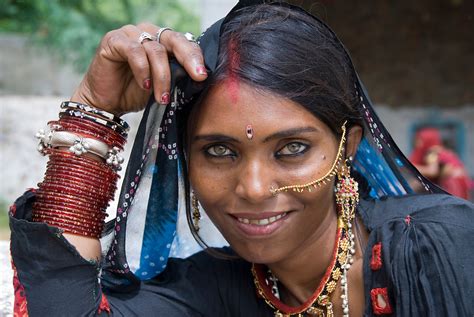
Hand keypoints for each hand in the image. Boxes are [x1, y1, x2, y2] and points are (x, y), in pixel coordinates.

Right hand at [71, 23, 206, 115]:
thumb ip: (178, 77)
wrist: (106, 103)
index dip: (195, 57)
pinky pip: (134, 51)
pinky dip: (143, 70)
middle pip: (174, 40)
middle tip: (197, 76)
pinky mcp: (114, 40)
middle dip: (188, 59)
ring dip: (162, 77)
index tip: (202, 77)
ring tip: (163, 98)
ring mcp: (131, 34)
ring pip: (156, 50)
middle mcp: (148, 33)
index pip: (185, 43)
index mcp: (163, 41)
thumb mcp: (163, 86)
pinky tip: (145, 86)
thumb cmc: (135, 94)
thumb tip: (199, 79)